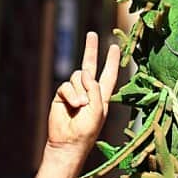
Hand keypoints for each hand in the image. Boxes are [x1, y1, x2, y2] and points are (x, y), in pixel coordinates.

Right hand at [47, 31, 120, 162]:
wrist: (68, 143)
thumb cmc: (87, 130)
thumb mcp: (98, 109)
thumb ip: (94, 89)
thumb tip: (84, 73)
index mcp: (102, 96)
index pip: (109, 74)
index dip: (112, 61)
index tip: (114, 47)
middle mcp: (89, 92)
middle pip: (90, 66)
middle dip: (91, 50)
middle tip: (92, 34)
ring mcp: (75, 93)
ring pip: (76, 77)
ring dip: (79, 90)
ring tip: (81, 106)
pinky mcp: (62, 95)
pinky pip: (66, 86)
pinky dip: (70, 95)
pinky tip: (73, 106)